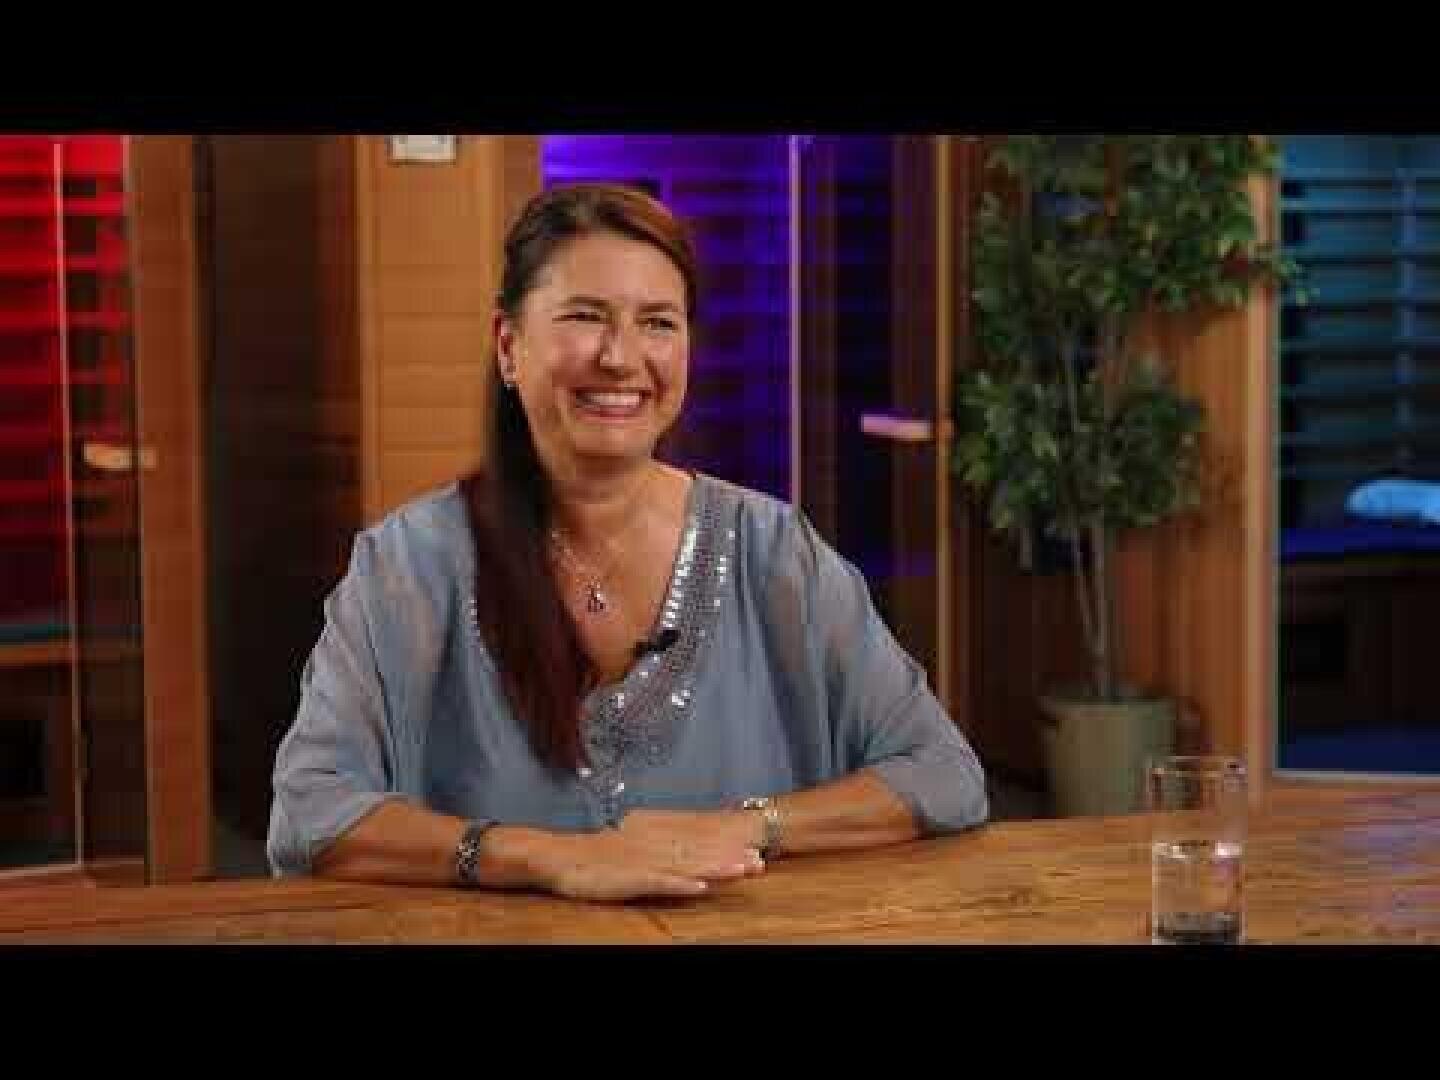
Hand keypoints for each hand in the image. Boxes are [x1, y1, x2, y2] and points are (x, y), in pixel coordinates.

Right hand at [535, 809, 763, 902]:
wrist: (557, 857)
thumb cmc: (591, 859)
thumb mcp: (626, 851)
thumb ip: (650, 851)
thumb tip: (673, 853)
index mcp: (654, 842)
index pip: (696, 845)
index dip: (725, 849)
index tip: (752, 852)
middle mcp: (654, 849)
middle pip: (700, 855)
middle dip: (730, 859)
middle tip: (760, 862)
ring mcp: (643, 863)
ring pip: (688, 866)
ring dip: (716, 869)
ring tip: (744, 871)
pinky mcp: (630, 879)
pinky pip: (660, 883)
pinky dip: (681, 884)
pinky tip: (701, 887)